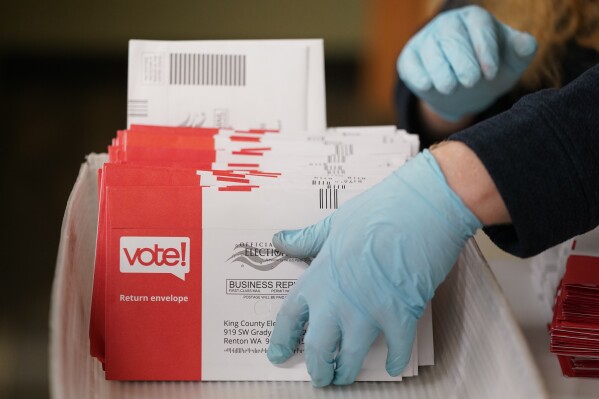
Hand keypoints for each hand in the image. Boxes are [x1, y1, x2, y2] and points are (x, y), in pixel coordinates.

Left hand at [266, 150, 481, 385]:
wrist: (420, 208)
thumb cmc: (378, 211)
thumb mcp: (334, 223)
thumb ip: (308, 239)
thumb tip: (282, 240)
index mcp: (319, 277)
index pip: (291, 315)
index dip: (284, 338)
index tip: (279, 353)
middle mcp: (338, 300)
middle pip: (319, 346)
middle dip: (317, 367)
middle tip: (319, 376)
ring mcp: (368, 311)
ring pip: (352, 357)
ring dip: (347, 372)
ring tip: (345, 378)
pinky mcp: (400, 315)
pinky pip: (395, 349)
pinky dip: (394, 360)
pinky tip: (393, 366)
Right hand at [397, 5, 536, 120]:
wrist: (463, 91)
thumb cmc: (490, 71)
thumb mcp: (511, 63)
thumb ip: (523, 51)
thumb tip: (526, 43)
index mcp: (474, 18)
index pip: (478, 24)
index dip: (484, 47)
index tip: (491, 73)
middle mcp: (447, 24)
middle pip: (450, 34)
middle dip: (461, 59)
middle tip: (471, 81)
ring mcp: (426, 40)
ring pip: (430, 49)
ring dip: (440, 69)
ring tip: (450, 88)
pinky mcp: (410, 59)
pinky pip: (410, 63)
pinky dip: (418, 74)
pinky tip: (428, 86)